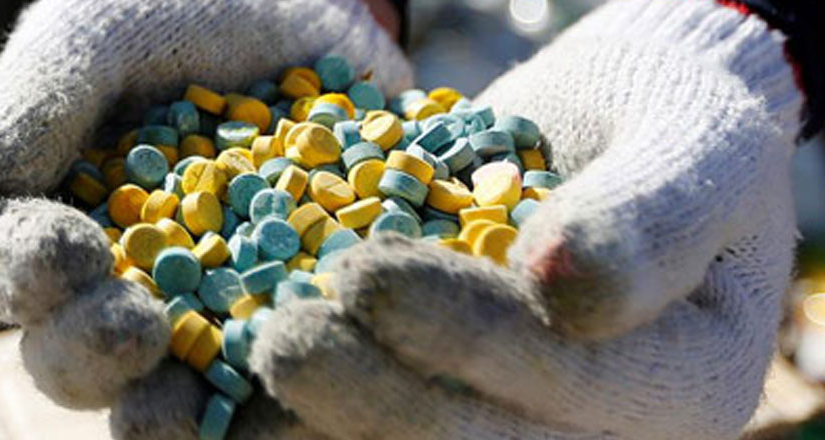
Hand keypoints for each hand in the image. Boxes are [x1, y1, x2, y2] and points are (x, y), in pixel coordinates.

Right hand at [0, 0, 409, 437]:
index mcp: (56, 219)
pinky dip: (295, 368)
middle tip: (135, 333)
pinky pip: (287, 349)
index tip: (68, 254)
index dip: (31, 273)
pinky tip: (316, 362)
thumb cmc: (184, 12)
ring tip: (217, 373)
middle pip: (85, 352)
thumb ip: (35, 110)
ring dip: (190, 393)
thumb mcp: (104, 39)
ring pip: (183, 376)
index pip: (18, 270)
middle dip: (97, 354)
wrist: (301, 9)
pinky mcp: (294, 295)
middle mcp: (127, 276)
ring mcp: (215, 296)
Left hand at [247, 0, 803, 437]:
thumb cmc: (674, 123)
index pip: (583, 384)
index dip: (478, 342)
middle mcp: (608, 427)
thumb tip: (566, 283)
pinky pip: (391, 420)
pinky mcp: (465, 390)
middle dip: (382, 405)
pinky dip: (312, 413)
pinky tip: (243, 394)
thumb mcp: (697, 145)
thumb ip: (651, 214)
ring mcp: (533, 418)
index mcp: (690, 381)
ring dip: (334, 425)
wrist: (620, 131)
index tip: (373, 281)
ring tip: (244, 376)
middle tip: (286, 342)